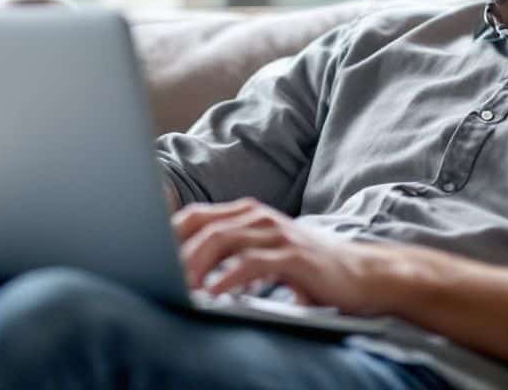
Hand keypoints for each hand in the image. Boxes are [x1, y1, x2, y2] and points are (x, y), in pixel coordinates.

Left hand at [171, 197, 399, 314]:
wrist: (363, 276)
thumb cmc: (310, 270)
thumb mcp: (267, 256)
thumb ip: (233, 256)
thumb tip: (187, 272)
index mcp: (249, 214)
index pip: (196, 215)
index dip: (168, 232)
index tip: (143, 253)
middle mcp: (260, 218)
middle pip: (204, 226)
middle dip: (175, 251)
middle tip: (155, 275)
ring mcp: (277, 233)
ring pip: (224, 240)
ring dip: (196, 264)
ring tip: (178, 285)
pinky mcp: (293, 255)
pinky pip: (252, 263)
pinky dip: (228, 277)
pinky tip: (214, 293)